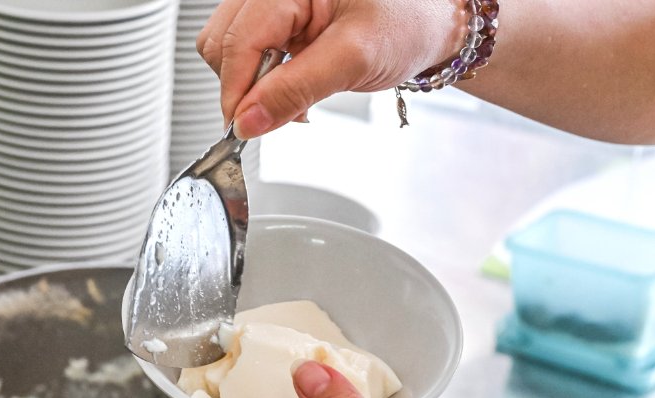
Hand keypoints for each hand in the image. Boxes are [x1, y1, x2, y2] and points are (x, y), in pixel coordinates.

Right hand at [196, 0, 465, 137]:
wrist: (431, 19)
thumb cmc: (407, 23)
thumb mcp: (353, 60)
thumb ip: (294, 91)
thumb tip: (248, 122)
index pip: (238, 40)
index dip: (237, 92)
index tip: (243, 129)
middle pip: (223, 42)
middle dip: (244, 87)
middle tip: (278, 113)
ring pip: (226, 45)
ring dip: (249, 82)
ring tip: (289, 95)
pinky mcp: (274, 12)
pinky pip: (243, 45)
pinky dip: (258, 74)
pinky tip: (286, 81)